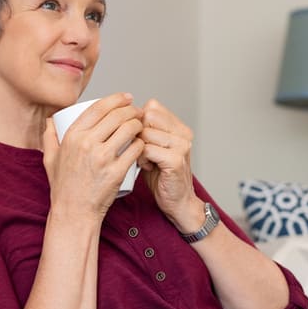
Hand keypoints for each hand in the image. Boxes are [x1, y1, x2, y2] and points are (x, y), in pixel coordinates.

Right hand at [41, 93, 143, 218]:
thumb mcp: (50, 159)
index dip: (116, 99)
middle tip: (137, 112)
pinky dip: (142, 144)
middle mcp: (86, 143)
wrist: (74, 212)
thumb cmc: (63, 187)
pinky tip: (143, 143)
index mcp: (72, 136)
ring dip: (139, 124)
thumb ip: (49, 137)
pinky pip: (135, 150)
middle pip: (116, 116)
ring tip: (141, 126)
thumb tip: (50, 120)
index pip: (98, 107)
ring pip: (129, 129)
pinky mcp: (116, 171)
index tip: (126, 98)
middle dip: (131, 110)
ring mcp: (102, 158)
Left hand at [137, 99, 205, 232]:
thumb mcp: (153, 147)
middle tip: (142, 150)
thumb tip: (124, 116)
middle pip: (148, 116)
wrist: (177, 202)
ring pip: (145, 132)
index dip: (139, 120)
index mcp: (179, 127)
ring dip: (138, 147)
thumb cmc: (162, 176)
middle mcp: (183, 133)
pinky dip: (141, 158)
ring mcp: (181, 146)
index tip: (139, 137)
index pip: (152, 106)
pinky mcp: (175, 160)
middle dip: (138, 132)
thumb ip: (146, 130)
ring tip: (145, 160)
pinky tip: (148, 166)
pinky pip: (146, 149)